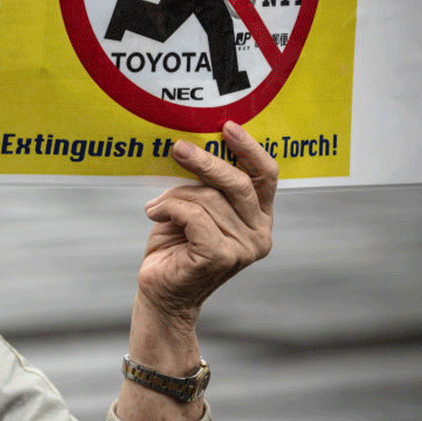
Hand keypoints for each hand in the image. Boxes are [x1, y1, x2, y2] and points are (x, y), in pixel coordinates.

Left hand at [137, 122, 276, 325]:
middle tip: (176, 148)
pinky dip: (169, 209)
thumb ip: (204, 184)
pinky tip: (155, 216)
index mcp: (258, 217)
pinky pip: (192, 215)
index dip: (249, 148)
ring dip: (174, 197)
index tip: (227, 127)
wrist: (161, 293)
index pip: (266, 176)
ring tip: (157, 209)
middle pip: (237, 182)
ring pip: (207, 198)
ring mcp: (244, 248)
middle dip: (205, 161)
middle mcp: (259, 233)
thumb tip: (191, 146)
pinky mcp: (221, 256)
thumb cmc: (175, 246)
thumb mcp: (193, 206)